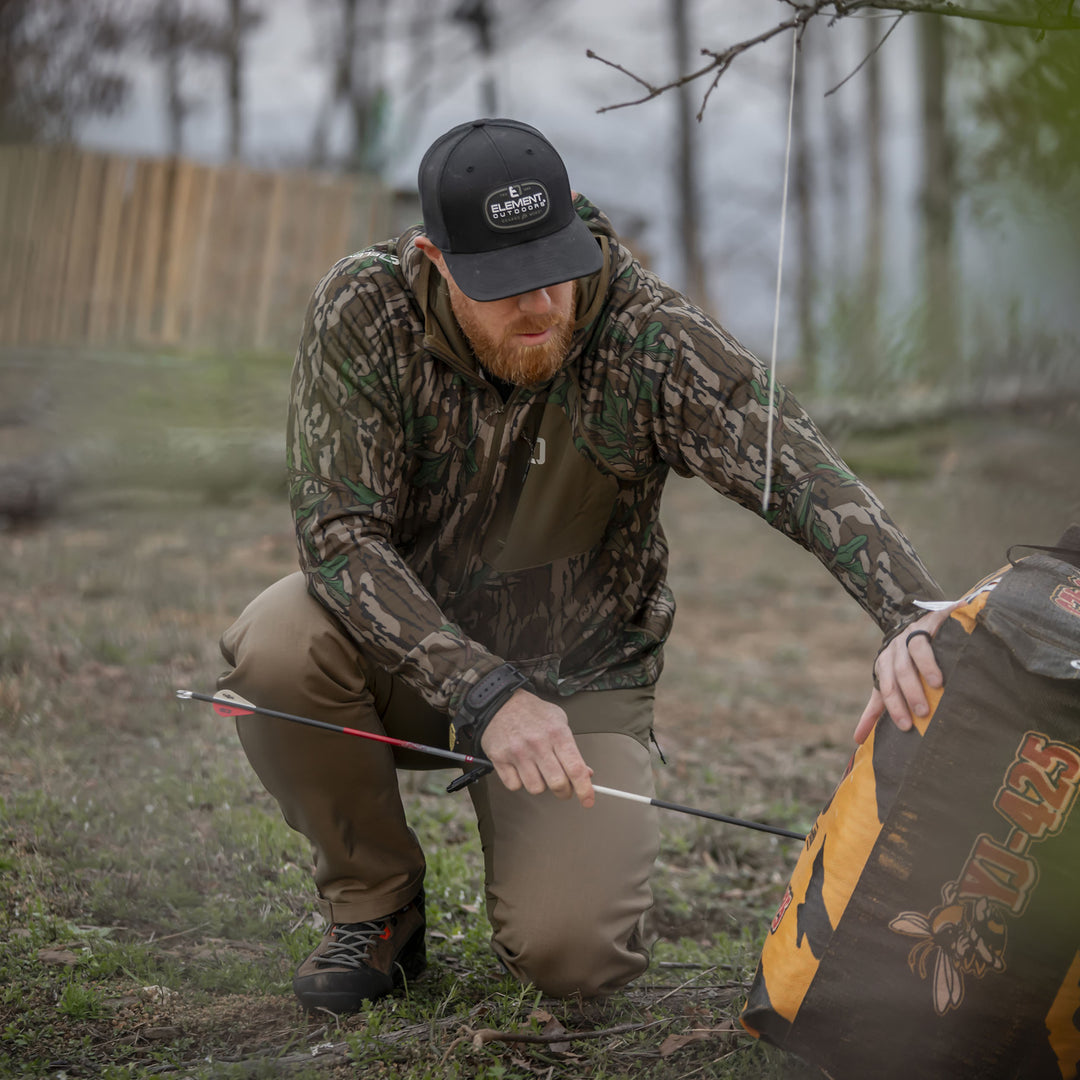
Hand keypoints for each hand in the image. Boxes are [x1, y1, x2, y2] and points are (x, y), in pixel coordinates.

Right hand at [480, 690, 594, 806]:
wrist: (500, 701)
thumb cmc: (532, 713)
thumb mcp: (559, 722)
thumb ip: (572, 749)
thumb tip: (586, 774)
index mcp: (557, 733)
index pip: (575, 768)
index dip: (585, 789)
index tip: (588, 800)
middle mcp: (538, 743)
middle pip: (557, 784)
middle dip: (564, 791)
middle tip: (563, 787)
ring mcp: (518, 752)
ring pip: (536, 788)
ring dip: (540, 785)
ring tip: (538, 771)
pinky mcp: (499, 759)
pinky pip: (514, 786)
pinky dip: (519, 782)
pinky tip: (521, 769)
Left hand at [853, 607, 951, 743]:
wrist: (915, 621)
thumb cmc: (902, 661)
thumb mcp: (888, 682)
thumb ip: (875, 709)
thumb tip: (858, 740)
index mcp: (884, 664)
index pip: (885, 687)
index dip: (894, 707)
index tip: (906, 727)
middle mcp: (896, 649)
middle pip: (899, 671)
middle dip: (909, 693)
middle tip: (923, 713)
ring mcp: (913, 633)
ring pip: (915, 650)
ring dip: (925, 668)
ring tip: (937, 686)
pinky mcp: (932, 622)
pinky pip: (932, 633)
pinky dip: (940, 644)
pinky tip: (952, 657)